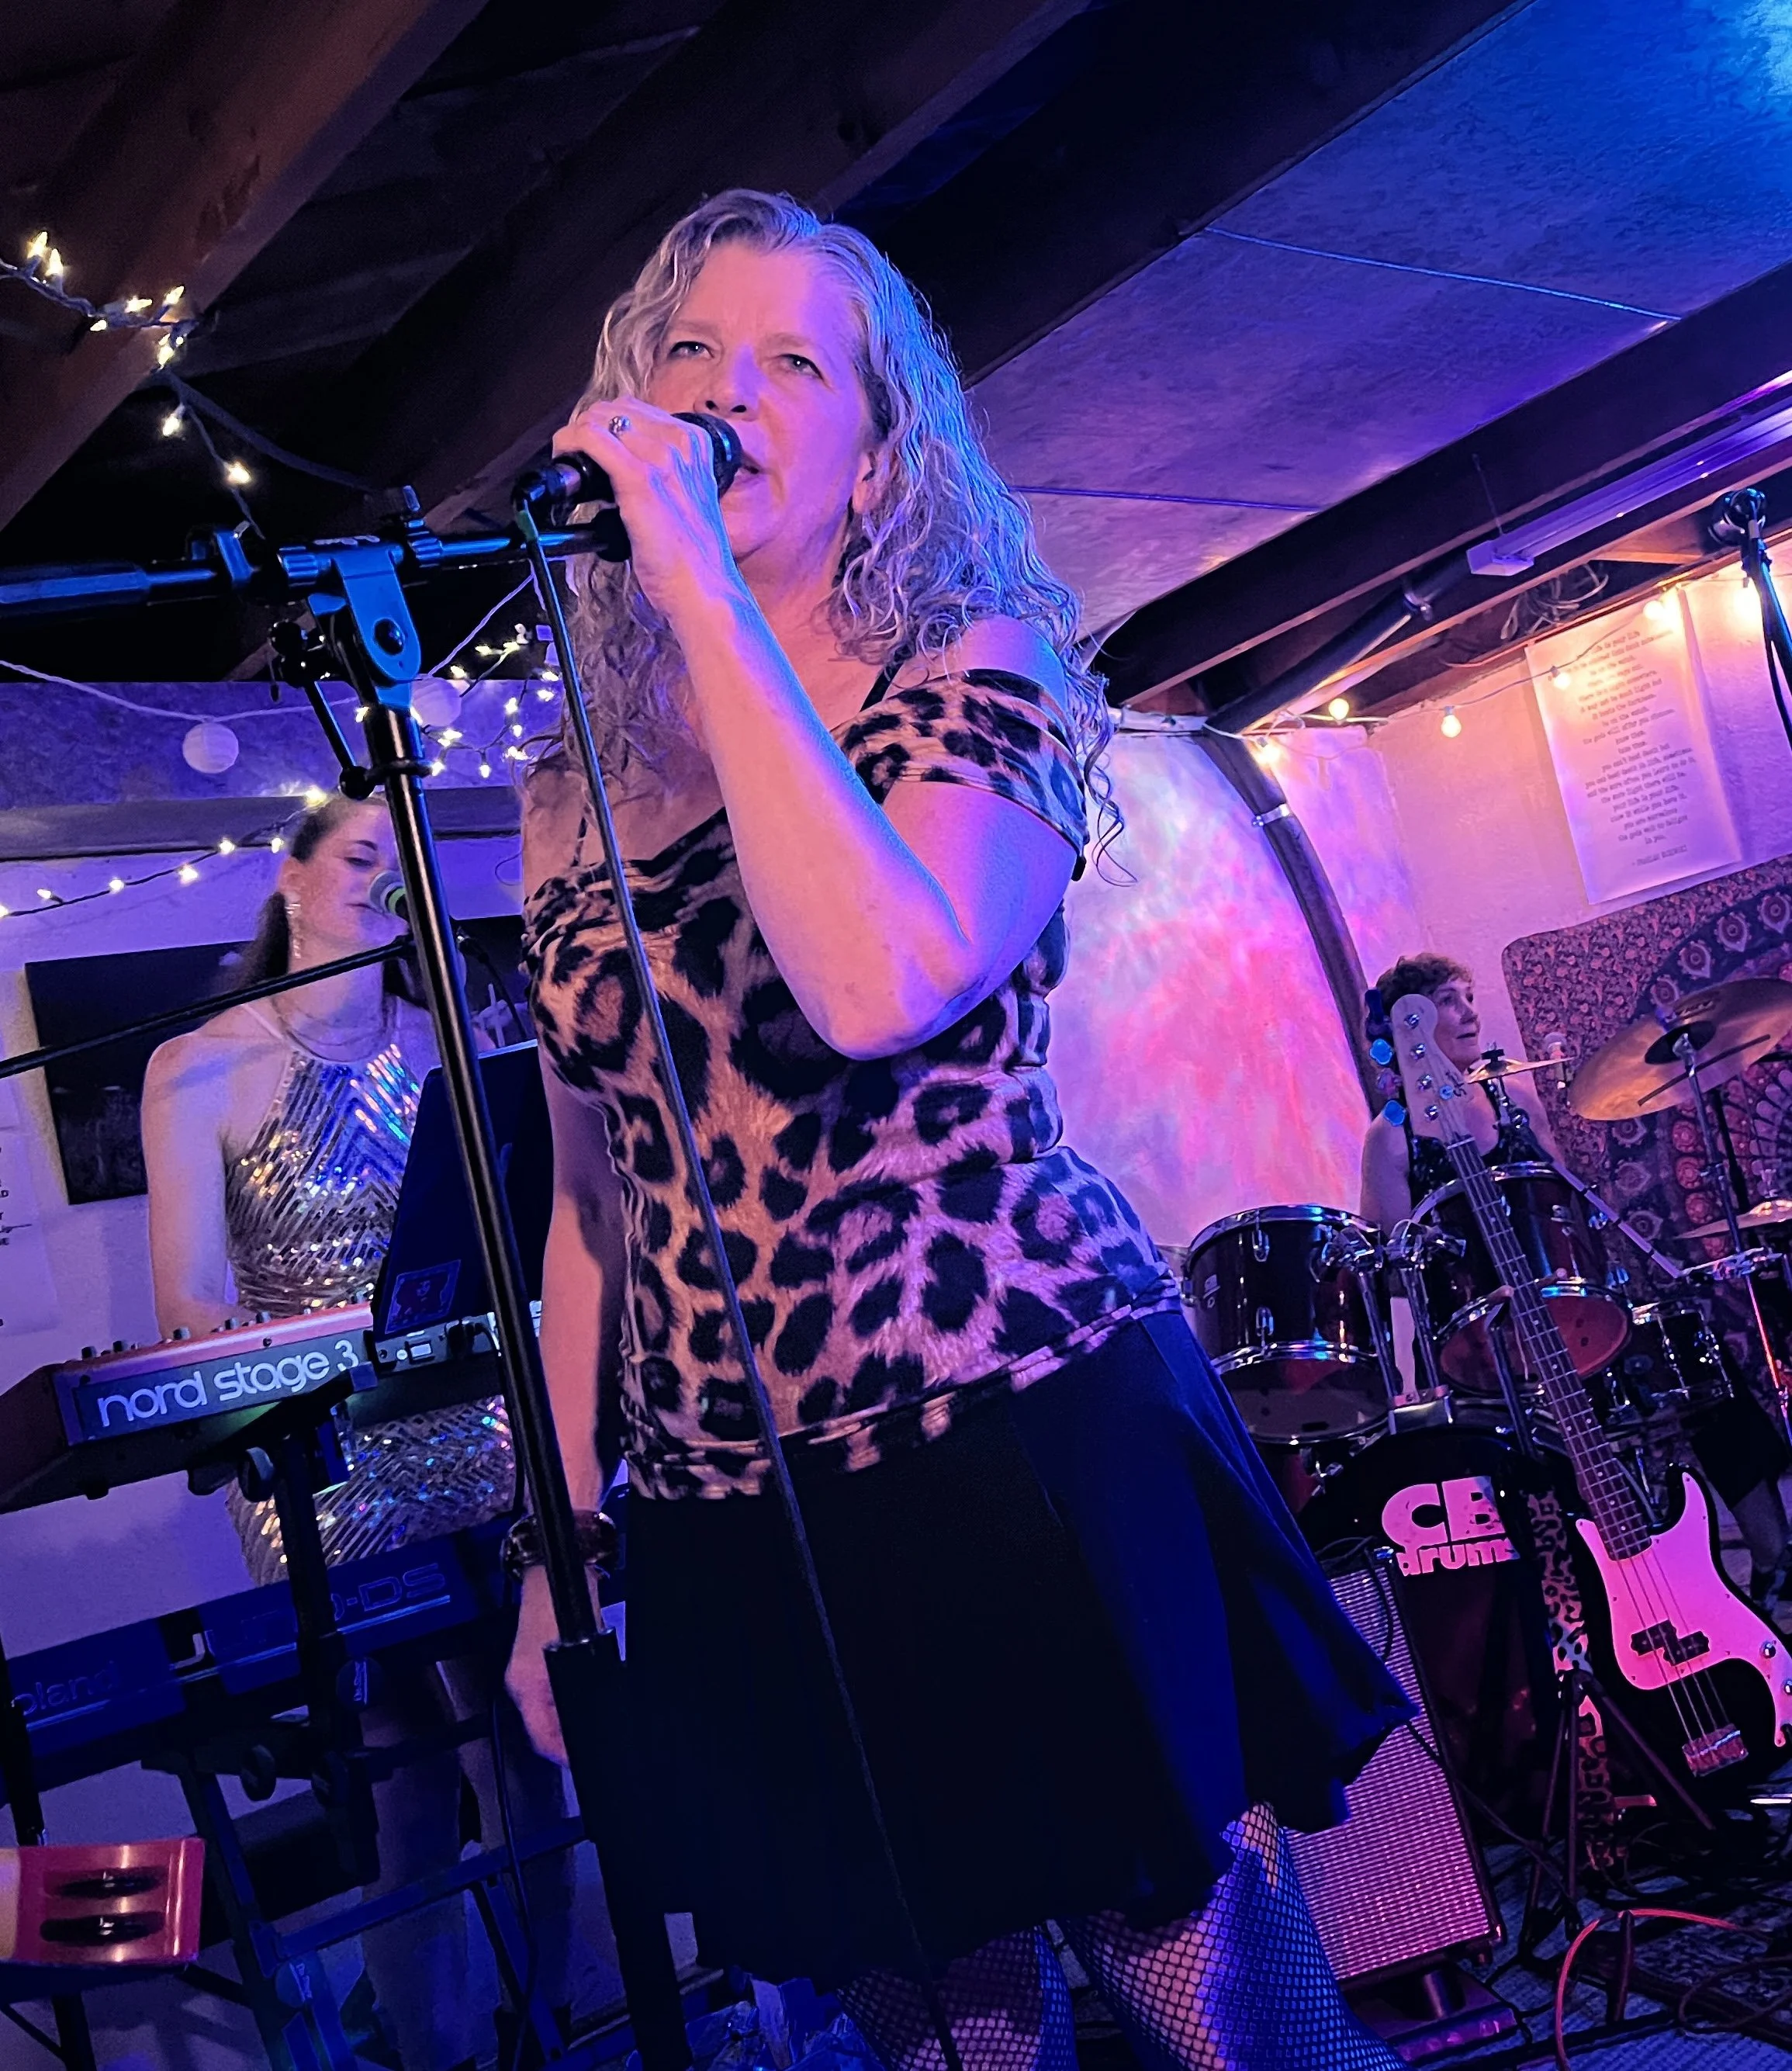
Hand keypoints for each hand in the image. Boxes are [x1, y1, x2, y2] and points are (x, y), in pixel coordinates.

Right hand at [504, 1562, 602, 1764]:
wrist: (556, 1574)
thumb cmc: (562, 1609)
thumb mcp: (578, 1652)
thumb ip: (577, 1692)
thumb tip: (584, 1726)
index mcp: (525, 1688)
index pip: (541, 1739)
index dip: (564, 1755)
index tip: (585, 1763)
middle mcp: (521, 1686)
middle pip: (543, 1731)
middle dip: (567, 1742)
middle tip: (595, 1749)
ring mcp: (528, 1677)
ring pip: (548, 1716)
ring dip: (568, 1726)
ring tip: (594, 1734)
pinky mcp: (538, 1667)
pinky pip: (551, 1699)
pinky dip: (567, 1707)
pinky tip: (585, 1707)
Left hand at [553, 397, 740, 625]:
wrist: (705, 591)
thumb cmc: (694, 559)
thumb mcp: (687, 500)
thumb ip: (664, 476)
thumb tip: (621, 469)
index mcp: (695, 443)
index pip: (636, 410)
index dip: (606, 425)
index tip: (593, 448)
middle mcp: (680, 443)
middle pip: (615, 409)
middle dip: (588, 427)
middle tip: (575, 457)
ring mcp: (661, 458)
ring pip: (599, 419)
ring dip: (576, 437)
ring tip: (569, 464)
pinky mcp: (639, 479)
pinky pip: (592, 439)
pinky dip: (570, 445)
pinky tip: (564, 461)